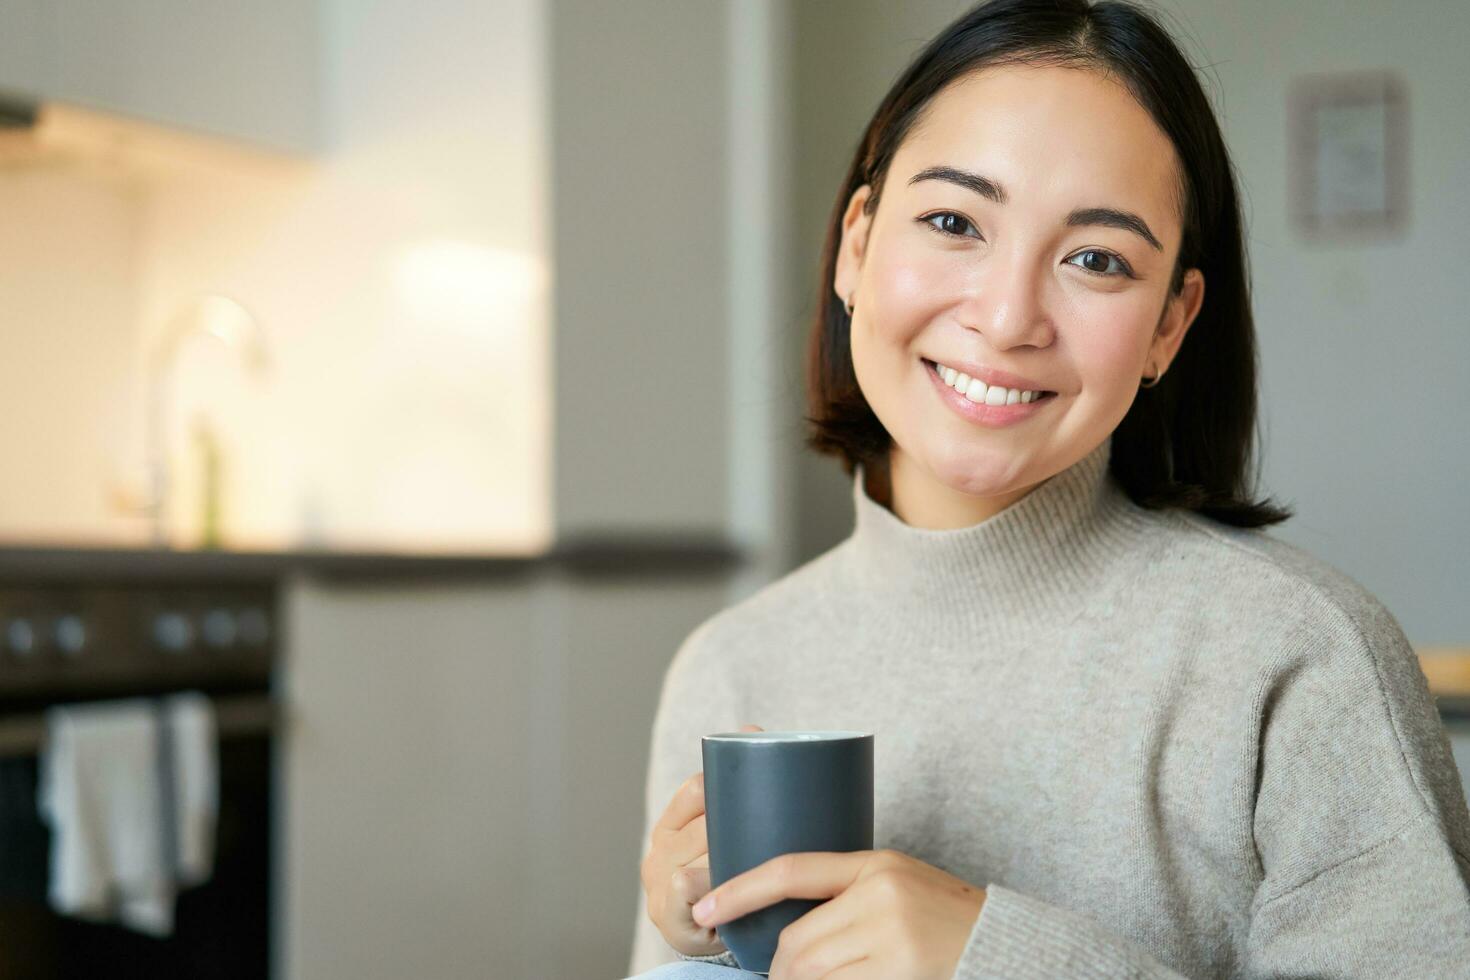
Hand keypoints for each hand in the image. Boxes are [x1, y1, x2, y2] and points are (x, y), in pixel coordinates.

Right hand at [640, 723, 764, 955]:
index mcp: (672, 823)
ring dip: (732, 858)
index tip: (762, 785)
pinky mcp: (666, 915)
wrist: (723, 938)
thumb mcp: (732, 831)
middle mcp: (658, 849)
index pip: (695, 789)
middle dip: (739, 827)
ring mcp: (657, 882)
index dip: (724, 785)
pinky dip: (707, 885)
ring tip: (764, 860)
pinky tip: (730, 888)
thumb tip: (749, 728)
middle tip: (779, 832)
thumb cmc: (733, 877)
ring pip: (699, 855)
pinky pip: (685, 886)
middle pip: (701, 824)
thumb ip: (738, 787)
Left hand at [690, 848, 985, 979]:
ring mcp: (892, 937)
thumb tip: (789, 927)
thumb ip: (850, 894)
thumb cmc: (947, 919)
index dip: (739, 889)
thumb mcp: (899, 887)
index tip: (704, 908)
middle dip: (780, 971)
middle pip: (797, 941)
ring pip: (811, 972)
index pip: (790, 870)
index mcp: (876, 864)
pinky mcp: (900, 972)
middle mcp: (881, 895)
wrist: (1007, 945)